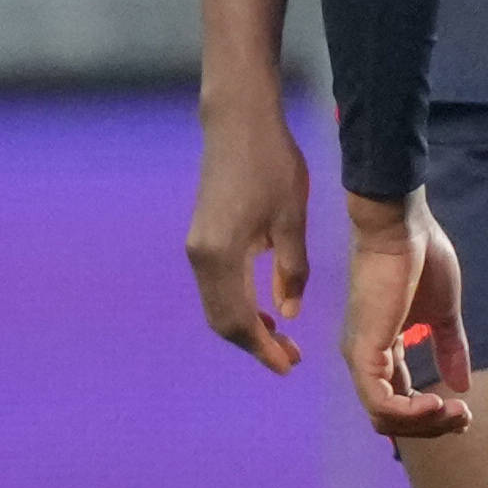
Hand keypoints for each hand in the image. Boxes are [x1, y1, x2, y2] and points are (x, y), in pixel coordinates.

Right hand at [185, 95, 310, 371]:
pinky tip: (264, 306)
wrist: (238, 121)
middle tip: (290, 357)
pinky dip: (237, 305)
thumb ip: (291, 269)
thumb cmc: (271, 164)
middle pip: (221, 320)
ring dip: (244, 326)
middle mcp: (200, 258)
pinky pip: (216, 287)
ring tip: (281, 337)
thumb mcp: (291, 218)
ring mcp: (196, 247)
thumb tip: (288, 314)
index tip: (288, 367)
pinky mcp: (201, 237)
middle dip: (253, 344)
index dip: (263, 349)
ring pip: (216, 305)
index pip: (239, 321)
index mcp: (222, 255)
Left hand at [341, 188, 472, 438]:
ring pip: (384, 417)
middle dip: (431, 426)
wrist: (401, 225)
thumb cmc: (421, 257)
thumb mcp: (442, 312)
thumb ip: (449, 347)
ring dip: (424, 423)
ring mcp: (362, 357)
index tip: (465, 411)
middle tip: (463, 417)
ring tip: (454, 412)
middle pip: (391, 418)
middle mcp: (367, 359)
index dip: (432, 415)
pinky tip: (436, 404)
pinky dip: (410, 413)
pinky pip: (381, 403)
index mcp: (383, 348)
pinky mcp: (364, 353)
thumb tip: (462, 385)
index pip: (400, 400)